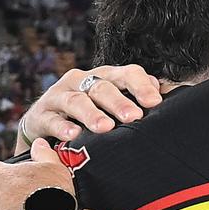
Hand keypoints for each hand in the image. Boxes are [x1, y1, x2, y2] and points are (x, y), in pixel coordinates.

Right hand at [16, 65, 162, 152]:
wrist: (43, 128)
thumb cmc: (87, 118)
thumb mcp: (112, 108)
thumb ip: (138, 101)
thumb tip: (168, 95)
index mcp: (104, 77)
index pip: (126, 74)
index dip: (141, 85)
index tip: (155, 102)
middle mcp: (81, 81)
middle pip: (102, 86)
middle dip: (119, 102)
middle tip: (134, 117)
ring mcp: (58, 96)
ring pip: (77, 100)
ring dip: (92, 114)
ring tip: (105, 128)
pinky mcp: (40, 115)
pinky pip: (51, 119)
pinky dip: (62, 127)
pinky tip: (72, 135)